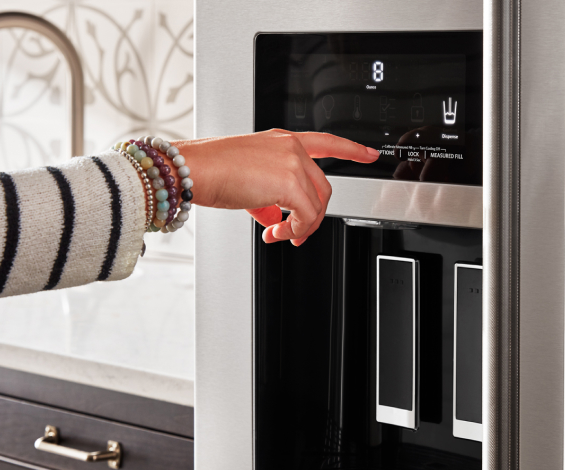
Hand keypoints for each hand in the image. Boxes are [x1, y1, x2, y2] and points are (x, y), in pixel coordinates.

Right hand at [171, 130, 378, 245]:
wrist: (192, 170)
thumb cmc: (208, 171)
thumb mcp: (246, 179)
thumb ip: (268, 196)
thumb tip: (274, 217)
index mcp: (282, 140)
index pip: (327, 141)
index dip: (352, 149)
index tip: (371, 154)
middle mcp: (290, 147)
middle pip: (322, 187)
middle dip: (312, 216)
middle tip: (293, 233)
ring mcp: (292, 162)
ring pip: (317, 204)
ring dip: (301, 227)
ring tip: (280, 235)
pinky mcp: (289, 182)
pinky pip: (306, 216)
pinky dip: (294, 231)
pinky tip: (277, 234)